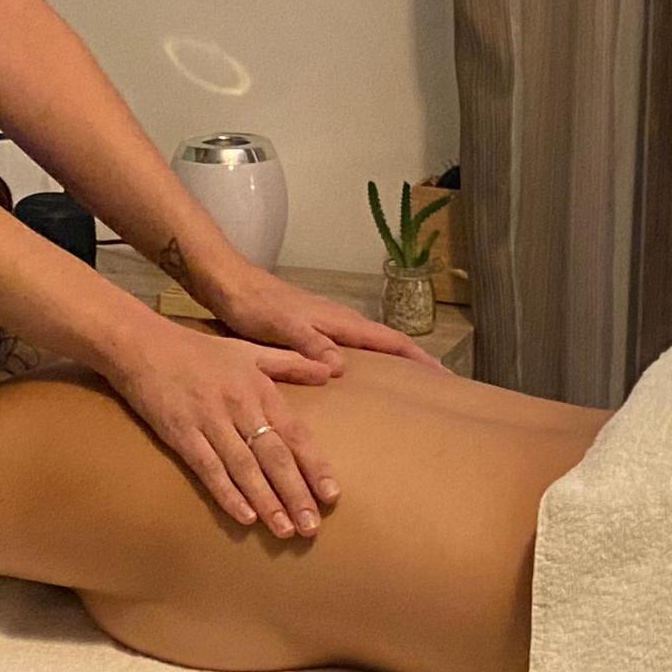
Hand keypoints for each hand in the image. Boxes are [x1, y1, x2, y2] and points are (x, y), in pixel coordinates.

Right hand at [106, 322, 339, 538]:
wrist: (143, 345)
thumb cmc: (197, 350)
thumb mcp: (248, 350)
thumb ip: (290, 362)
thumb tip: (332, 371)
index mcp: (258, 388)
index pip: (294, 432)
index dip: (314, 465)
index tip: (331, 495)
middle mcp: (239, 406)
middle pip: (273, 455)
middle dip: (294, 493)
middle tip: (311, 527)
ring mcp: (209, 421)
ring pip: (244, 467)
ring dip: (266, 501)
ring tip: (284, 530)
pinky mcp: (180, 433)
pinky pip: (208, 468)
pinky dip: (227, 492)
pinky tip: (244, 516)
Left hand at [213, 265, 447, 374]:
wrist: (227, 283)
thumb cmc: (253, 304)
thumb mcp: (281, 326)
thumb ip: (310, 344)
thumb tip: (341, 368)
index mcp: (338, 321)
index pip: (390, 340)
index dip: (418, 359)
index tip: (445, 378)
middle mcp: (337, 320)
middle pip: (386, 342)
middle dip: (413, 362)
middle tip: (436, 388)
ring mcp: (324, 323)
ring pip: (367, 343)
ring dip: (389, 361)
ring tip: (405, 387)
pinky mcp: (309, 327)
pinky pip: (347, 346)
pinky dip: (363, 359)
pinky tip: (354, 376)